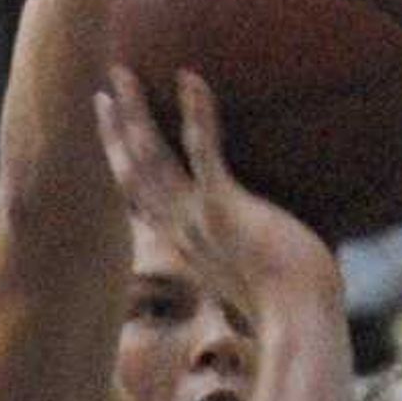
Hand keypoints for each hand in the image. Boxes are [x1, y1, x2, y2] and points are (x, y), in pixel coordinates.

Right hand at [96, 67, 340, 324]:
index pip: (141, 200)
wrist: (299, 326)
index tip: (114, 134)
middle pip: (132, 173)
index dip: (122, 165)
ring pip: (152, 157)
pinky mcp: (225, 208)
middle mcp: (181, 232)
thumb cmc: (292, 307)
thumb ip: (249, 264)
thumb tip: (266, 260)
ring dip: (135, 113)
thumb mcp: (257, 281)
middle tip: (102, 90)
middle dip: (113, 130)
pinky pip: (202, 152)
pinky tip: (191, 79)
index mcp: (186, 246)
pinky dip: (196, 114)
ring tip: (123, 75)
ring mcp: (199, 220)